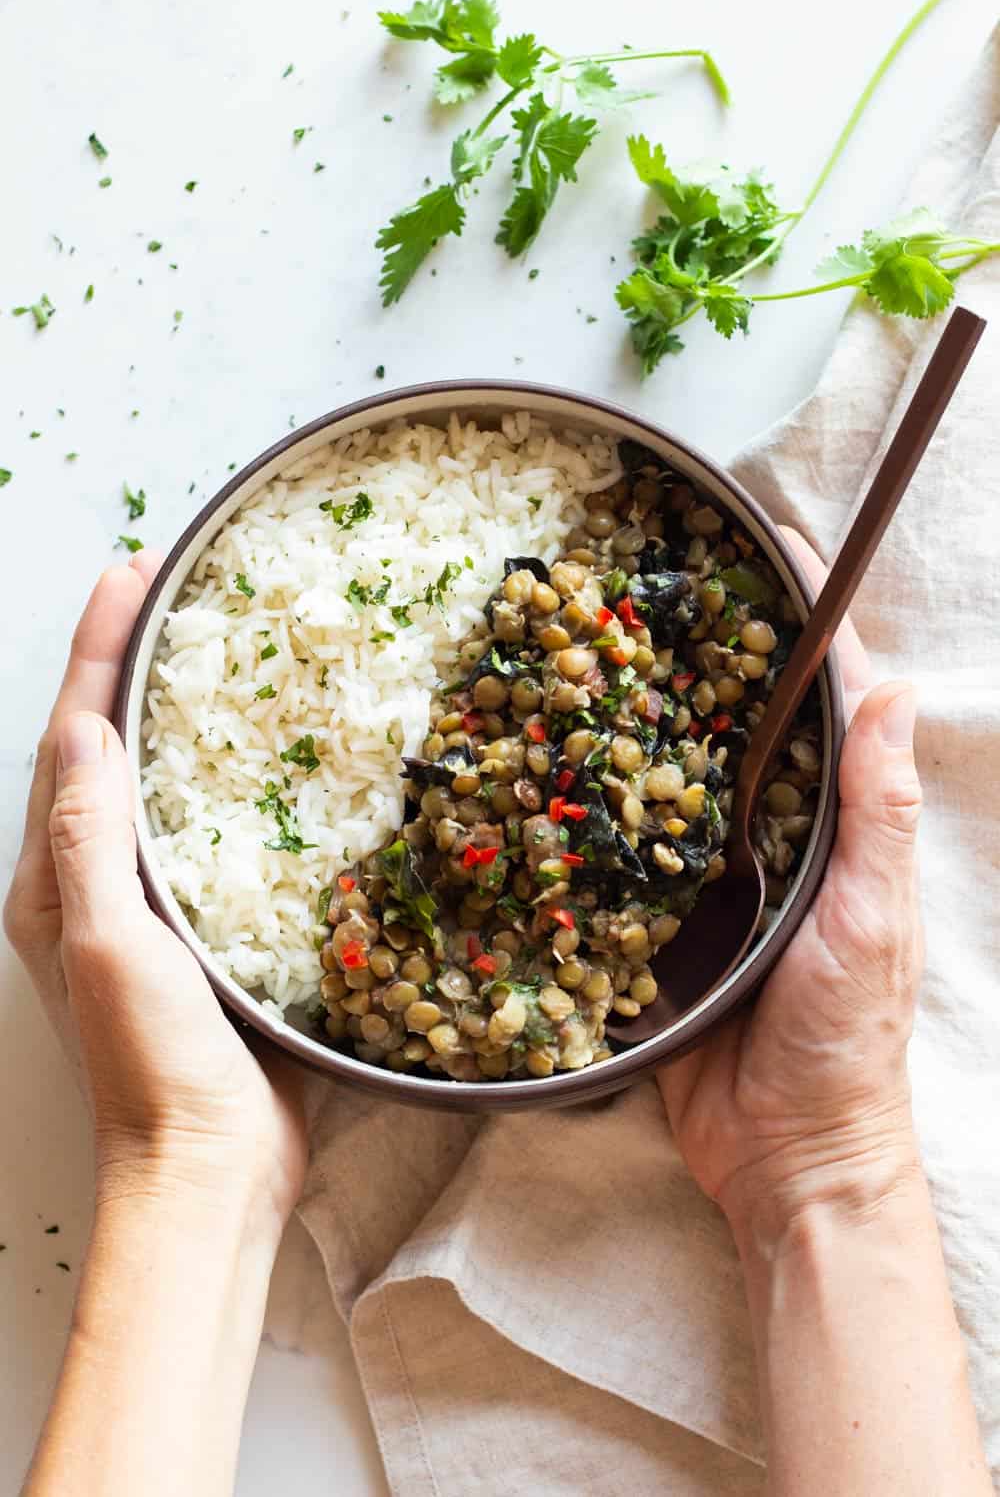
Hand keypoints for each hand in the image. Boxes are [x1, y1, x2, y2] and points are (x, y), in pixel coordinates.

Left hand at [4, 558, 307, 1236]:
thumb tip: (80, 725)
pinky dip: (221, 777)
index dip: (95, 650)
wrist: (208, 1168)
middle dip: (124, 661)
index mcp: (55, 879)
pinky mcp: (202, 930)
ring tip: (208, 647)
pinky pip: (204, 831)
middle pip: (102, 746)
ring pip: (153, 782)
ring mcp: (147, 905)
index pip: (72, 738)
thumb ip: (90, 836)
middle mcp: (91, 882)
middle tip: (164, 587)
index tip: (128, 574)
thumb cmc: (153, 1067)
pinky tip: (259, 759)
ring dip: (170, 708)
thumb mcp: (111, 943)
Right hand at [659, 529, 923, 1233]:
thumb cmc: (845, 1042)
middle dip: (712, 649)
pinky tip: (554, 764)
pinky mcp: (659, 921)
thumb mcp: (872, 920)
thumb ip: (879, 813)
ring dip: (647, 714)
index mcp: (838, 825)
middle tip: (657, 578)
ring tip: (595, 645)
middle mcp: (776, 835)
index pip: (829, 700)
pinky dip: (598, 807)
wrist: (785, 1158)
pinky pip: (626, 851)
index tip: (773, 543)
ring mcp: (714, 877)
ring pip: (677, 775)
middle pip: (744, 722)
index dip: (809, 621)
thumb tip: (900, 691)